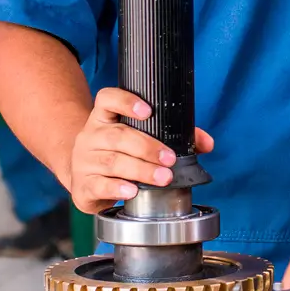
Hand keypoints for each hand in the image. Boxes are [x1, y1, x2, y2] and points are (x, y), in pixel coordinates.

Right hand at [64, 87, 211, 213]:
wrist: (83, 177)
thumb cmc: (118, 154)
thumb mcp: (139, 139)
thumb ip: (174, 137)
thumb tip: (207, 143)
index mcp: (103, 118)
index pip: (106, 99)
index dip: (125, 101)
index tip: (148, 110)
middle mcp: (91, 136)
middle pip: (117, 135)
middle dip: (147, 147)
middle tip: (170, 159)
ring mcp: (84, 161)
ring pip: (112, 161)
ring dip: (141, 169)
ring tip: (163, 177)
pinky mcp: (83, 185)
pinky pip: (99, 185)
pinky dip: (117, 188)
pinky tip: (132, 191)